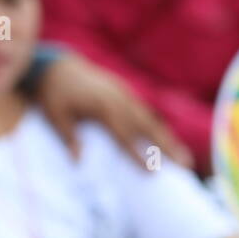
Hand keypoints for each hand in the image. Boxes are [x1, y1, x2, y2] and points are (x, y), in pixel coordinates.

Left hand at [36, 54, 192, 167]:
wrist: (56, 65)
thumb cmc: (52, 94)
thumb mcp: (55, 116)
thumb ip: (69, 138)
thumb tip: (79, 162)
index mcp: (104, 107)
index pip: (125, 136)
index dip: (138, 155)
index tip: (152, 172)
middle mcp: (120, 100)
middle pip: (149, 127)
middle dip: (168, 147)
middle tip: (186, 165)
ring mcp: (125, 95)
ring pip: (151, 120)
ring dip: (168, 139)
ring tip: (184, 157)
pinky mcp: (124, 93)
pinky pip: (145, 113)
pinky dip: (157, 128)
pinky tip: (166, 140)